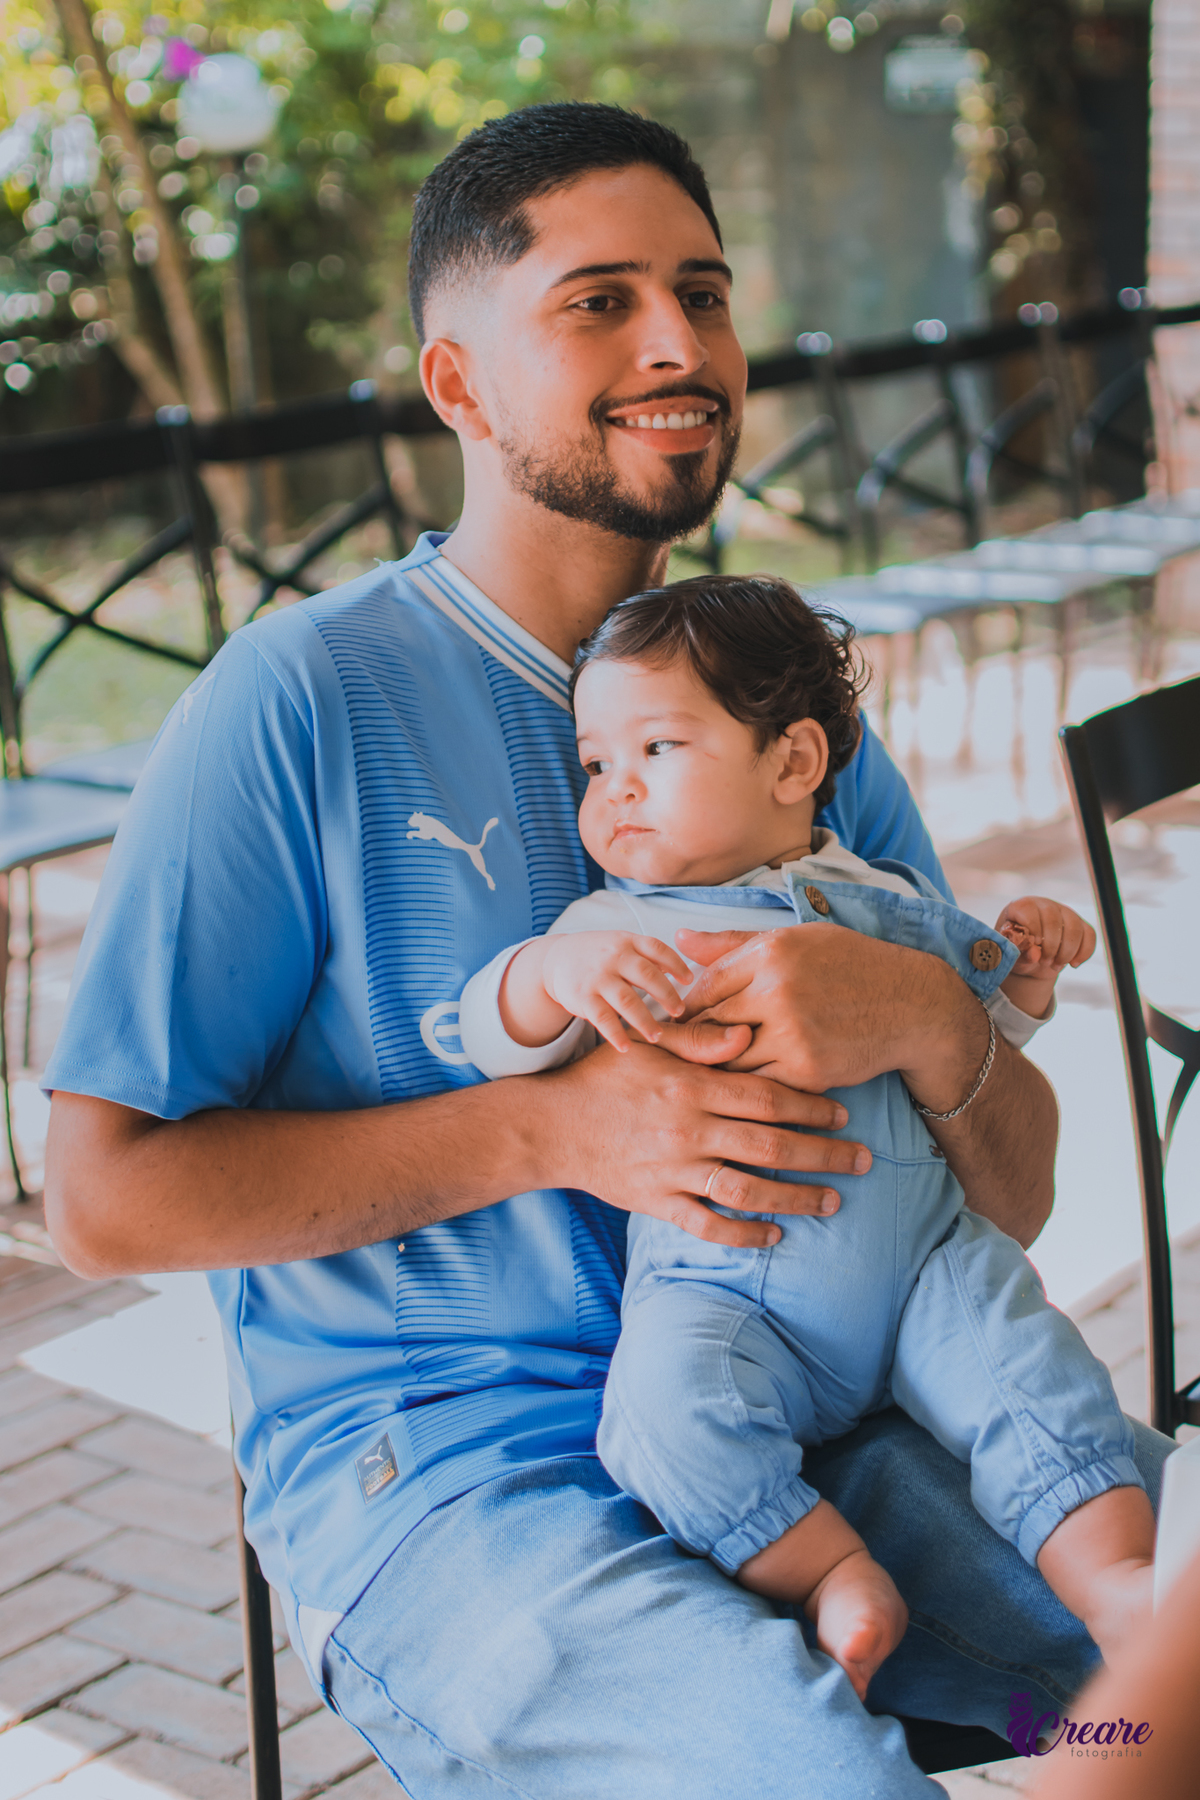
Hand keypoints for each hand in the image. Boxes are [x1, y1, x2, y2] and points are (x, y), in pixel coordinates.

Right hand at [539, 931, 691, 1051]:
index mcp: (626, 941)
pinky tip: (626, 1047)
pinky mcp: (582, 997)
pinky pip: (602, 1019)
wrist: (556, 959)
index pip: (657, 948)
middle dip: (667, 995)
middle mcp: (613, 957)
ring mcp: (597, 977)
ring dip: (645, 1021)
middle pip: (646, 974)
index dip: (676, 964)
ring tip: (657, 1036)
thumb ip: (648, 956)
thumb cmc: (599, 955)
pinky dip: (615, 1035)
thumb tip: (680, 972)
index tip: (689, 981)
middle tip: (680, 1012)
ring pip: (627, 1001)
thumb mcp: (621, 945)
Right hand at [542, 1038, 872, 1248]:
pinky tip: (775, 1234)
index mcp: (690, 1086)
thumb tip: (749, 1031)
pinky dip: (745, 1234)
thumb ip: (700, 1040)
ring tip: (833, 1200)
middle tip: (862, 1159)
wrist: (550, 1126)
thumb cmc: (605, 1078)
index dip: (809, 1106)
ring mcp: (672, 1171)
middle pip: (770, 1146)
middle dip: (823, 1154)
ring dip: (797, 1198)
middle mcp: (686, 1130)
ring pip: (748, 1190)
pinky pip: (709, 1226)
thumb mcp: (649, 1046)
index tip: (841, 1113)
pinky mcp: (656, 1203)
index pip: (765, 1096)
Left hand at [673, 923, 971, 1097]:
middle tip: (678, 1056)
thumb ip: (734, 945)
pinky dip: (746, 1088)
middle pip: (708, 1024)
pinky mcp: (807, 1070)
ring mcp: (792, 1032)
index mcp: (771, 952)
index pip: (703, 986)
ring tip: (703, 1075)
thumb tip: (679, 941)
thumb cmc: (851, 966)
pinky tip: (740, 1089)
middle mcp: (777, 990)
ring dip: (715, 1070)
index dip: (686, 1008)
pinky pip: (757, 1085)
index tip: (681, 1021)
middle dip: (692, 1042)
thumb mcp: (797, 941)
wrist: (913, 1006)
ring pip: (727, 1060)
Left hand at [996, 896, 1094, 977]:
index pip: (1029, 910)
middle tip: (1044, 962)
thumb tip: (1034, 955)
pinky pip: (1089, 934)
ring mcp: (1065, 912)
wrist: (1032, 958)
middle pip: (1053, 921)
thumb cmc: (1018, 950)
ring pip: (1074, 928)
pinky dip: (1084, 952)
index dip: (1032, 930)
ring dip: (1067, 952)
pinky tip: (1073, 963)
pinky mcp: (1080, 924)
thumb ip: (1020, 952)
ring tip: (1056, 965)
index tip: (1033, 947)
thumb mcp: (1012, 953)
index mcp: (1022, 906)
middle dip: (1050, 947)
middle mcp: (1045, 905)